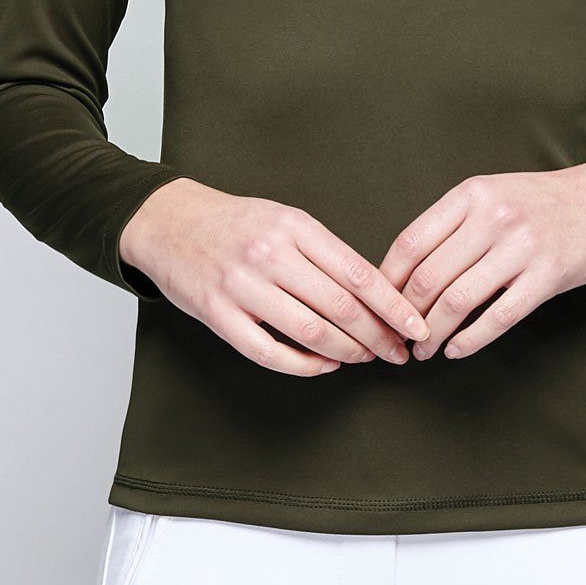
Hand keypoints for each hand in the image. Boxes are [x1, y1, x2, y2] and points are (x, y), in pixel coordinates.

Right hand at [120, 178, 430, 375]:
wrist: (169, 221)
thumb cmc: (235, 223)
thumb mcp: (284, 219)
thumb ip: (324, 252)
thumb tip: (375, 292)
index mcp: (294, 226)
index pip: (358, 272)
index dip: (393, 305)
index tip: (416, 325)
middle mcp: (270, 254)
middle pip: (341, 307)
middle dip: (378, 336)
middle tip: (398, 352)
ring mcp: (242, 286)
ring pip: (311, 332)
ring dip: (346, 353)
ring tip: (364, 358)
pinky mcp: (218, 315)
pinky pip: (269, 353)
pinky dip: (304, 365)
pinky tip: (322, 365)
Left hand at [377, 158, 585, 360]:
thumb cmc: (540, 202)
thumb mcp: (492, 194)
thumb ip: (451, 223)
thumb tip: (399, 269)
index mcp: (472, 194)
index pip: (411, 243)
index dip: (386, 281)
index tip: (375, 305)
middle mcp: (494, 217)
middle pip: (428, 277)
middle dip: (404, 316)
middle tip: (396, 337)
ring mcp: (523, 247)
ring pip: (458, 301)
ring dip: (432, 334)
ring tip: (423, 349)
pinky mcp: (548, 276)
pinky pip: (498, 317)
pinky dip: (470, 340)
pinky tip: (456, 350)